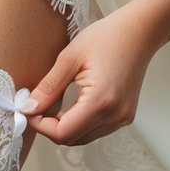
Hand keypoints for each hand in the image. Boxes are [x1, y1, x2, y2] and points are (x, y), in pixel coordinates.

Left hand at [22, 5, 163, 144]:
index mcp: (100, 102)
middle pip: (72, 139)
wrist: (140, 31)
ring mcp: (122, 118)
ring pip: (83, 137)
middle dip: (50, 127)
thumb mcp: (69, 58)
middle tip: (37, 106)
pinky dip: (79, 123)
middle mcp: (114, 116)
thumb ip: (48, 87)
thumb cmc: (107, 37)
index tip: (28, 109)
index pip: (62, 133)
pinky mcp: (125, 115)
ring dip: (64, 126)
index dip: (40, 126)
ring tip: (54, 103)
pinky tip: (72, 103)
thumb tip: (28, 107)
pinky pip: (95, 130)